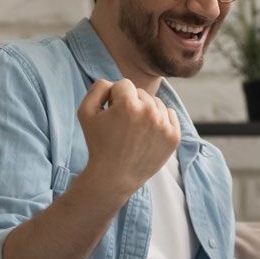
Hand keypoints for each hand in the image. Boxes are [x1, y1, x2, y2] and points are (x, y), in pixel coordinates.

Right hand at [77, 78, 179, 201]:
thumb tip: (114, 82)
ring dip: (145, 111)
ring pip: (156, 103)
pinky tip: (147, 133)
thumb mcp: (85, 113)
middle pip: (141, 93)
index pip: (123, 84)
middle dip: (130, 104)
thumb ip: (98, 88)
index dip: (114, 98)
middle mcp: (150, 112)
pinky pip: (170, 115)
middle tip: (122, 126)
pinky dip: (160, 120)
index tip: (111, 114)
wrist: (115, 177)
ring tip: (134, 130)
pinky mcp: (174, 136)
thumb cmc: (98, 144)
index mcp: (128, 104)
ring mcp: (164, 125)